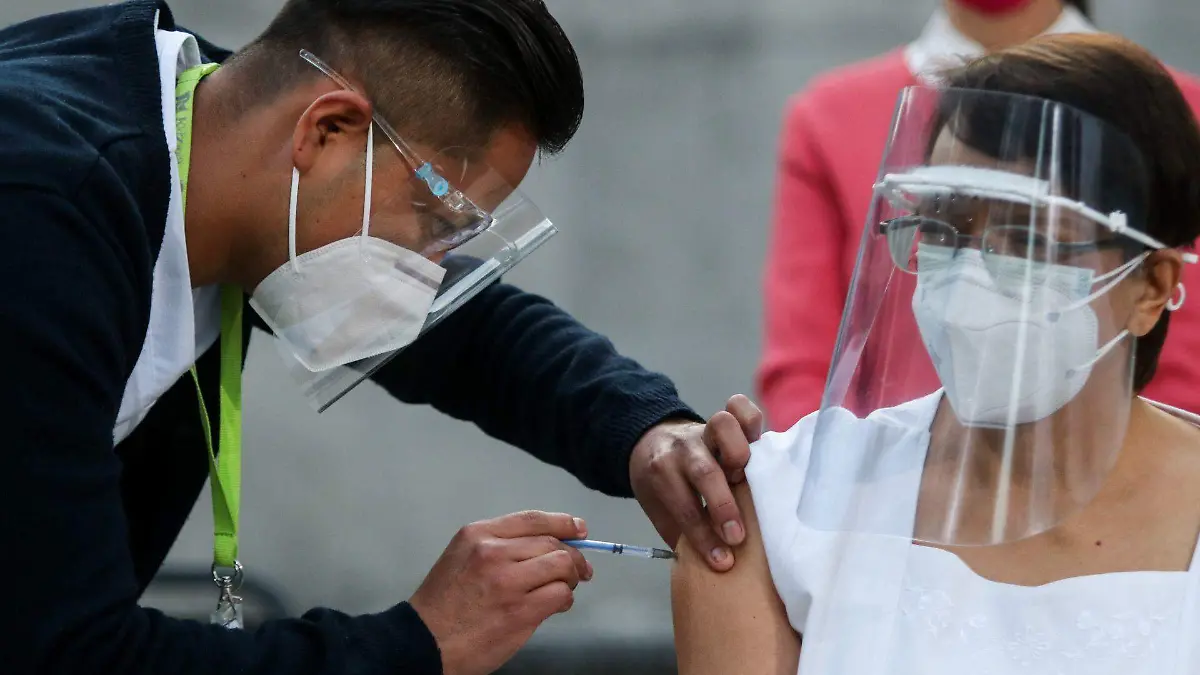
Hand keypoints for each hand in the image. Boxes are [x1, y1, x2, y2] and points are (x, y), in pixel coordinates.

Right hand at [409, 511, 593, 674]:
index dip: (563, 522)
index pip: (532, 519)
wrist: (425, 641)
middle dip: (574, 555)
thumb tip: (548, 544)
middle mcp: (493, 552)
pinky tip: (557, 604)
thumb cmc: (444, 602)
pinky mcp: (520, 611)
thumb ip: (500, 546)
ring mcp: (508, 582)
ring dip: (571, 577)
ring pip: (561, 565)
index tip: (579, 529)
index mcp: (478, 535)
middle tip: (580, 569)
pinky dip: (565, 599)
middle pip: (552, 543)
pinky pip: (560, 595)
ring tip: (566, 587)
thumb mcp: (463, 556)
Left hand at [629, 394, 763, 571]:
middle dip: (723, 506)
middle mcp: (685, 449)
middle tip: (738, 537)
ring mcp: (706, 431)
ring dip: (738, 454)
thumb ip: (683, 534)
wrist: (650, 444)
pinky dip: (751, 421)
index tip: (722, 562)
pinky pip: (741, 409)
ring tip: (748, 481)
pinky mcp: (728, 421)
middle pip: (703, 470)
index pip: (683, 507)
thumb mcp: (661, 512)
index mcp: (662, 474)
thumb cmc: (663, 487)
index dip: (703, 537)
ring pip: (722, 426)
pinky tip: (761, 446)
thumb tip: (712, 569)